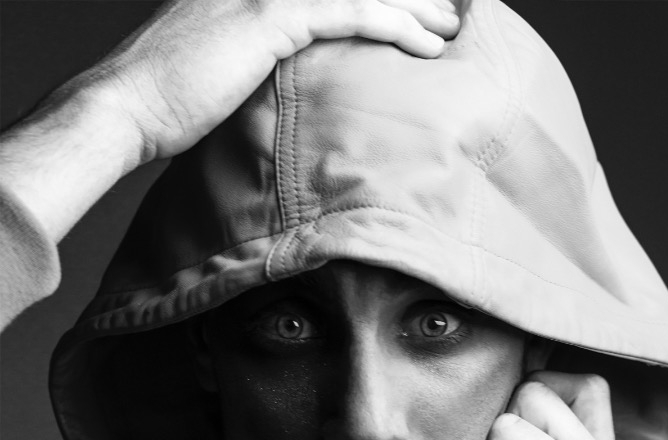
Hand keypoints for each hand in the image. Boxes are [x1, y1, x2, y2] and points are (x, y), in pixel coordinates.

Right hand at [99, 0, 459, 162]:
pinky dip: (394, 25)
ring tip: (451, 25)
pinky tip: (427, 42)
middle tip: (445, 9)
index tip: (409, 13)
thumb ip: (251, 70)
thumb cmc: (160, 108)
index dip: (371, 2)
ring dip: (411, 7)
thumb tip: (276, 96)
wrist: (123, 110)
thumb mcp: (214, 78)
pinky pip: (349, 13)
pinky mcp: (270, 16)